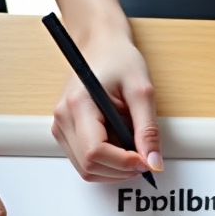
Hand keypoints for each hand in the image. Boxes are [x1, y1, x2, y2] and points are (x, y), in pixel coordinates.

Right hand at [51, 33, 160, 182]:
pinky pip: (85, 162)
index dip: (123, 163)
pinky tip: (119, 144)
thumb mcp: (142, 91)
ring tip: (130, 145)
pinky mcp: (65, 133)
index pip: (95, 152)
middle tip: (143, 156)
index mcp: (78, 104)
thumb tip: (153, 162)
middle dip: (120, 170)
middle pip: (89, 167)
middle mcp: (63, 118)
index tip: (145, 161)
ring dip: (114, 168)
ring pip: (87, 170)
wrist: (101, 45)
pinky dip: (107, 163)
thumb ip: (148, 129)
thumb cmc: (118, 59)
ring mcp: (61, 127)